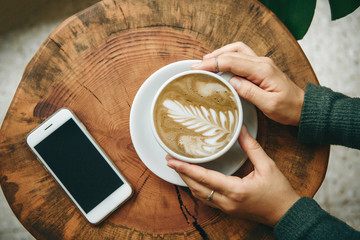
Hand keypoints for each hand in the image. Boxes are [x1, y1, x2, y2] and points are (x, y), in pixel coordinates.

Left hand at [166, 127, 299, 226]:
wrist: (285, 214)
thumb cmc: (279, 192)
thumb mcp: (268, 166)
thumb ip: (252, 147)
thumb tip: (241, 130)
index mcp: (235, 190)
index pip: (204, 178)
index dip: (186, 168)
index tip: (172, 160)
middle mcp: (226, 201)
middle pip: (196, 187)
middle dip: (181, 173)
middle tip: (170, 160)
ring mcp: (226, 208)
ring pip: (199, 195)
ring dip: (187, 181)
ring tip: (178, 167)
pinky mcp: (227, 210)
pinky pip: (206, 200)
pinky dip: (196, 189)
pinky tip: (193, 180)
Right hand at [192, 42, 304, 125]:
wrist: (303, 107)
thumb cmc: (288, 108)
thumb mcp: (269, 105)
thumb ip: (249, 92)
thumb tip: (232, 82)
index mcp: (262, 70)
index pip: (233, 61)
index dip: (213, 64)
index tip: (198, 68)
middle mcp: (262, 62)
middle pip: (232, 53)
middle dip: (212, 58)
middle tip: (197, 65)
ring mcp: (262, 63)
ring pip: (237, 50)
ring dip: (221, 53)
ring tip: (206, 61)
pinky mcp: (261, 67)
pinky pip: (242, 55)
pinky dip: (229, 56)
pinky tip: (221, 62)